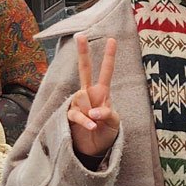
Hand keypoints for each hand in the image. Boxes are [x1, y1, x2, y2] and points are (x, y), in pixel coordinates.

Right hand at [68, 34, 119, 159]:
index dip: (109, 56)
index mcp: (102, 92)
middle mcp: (88, 94)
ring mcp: (79, 103)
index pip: (106, 71)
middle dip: (83, 52)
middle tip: (80, 35)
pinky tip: (92, 126)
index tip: (112, 39)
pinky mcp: (71, 115)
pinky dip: (86, 121)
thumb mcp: (114, 123)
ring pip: (82, 98)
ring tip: (95, 124)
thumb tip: (94, 112)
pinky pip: (77, 114)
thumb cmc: (106, 132)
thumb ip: (107, 114)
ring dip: (91, 112)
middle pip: (84, 69)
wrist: (93, 149)